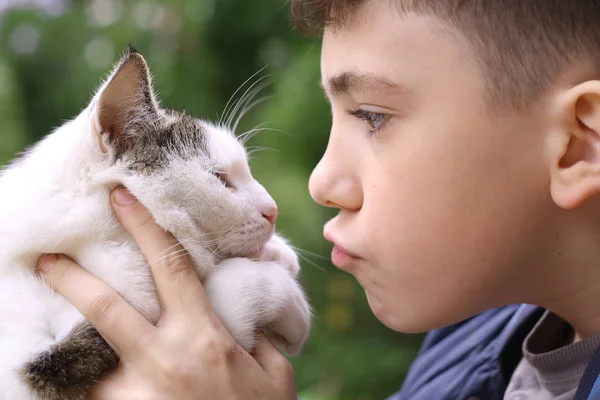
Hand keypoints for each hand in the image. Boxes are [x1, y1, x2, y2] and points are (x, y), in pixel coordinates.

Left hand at [36, 187, 296, 398]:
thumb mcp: (275, 374)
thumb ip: (259, 338)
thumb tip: (247, 314)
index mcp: (203, 337)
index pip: (170, 267)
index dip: (145, 227)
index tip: (121, 198)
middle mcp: (163, 360)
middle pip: (106, 307)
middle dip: (71, 278)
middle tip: (47, 258)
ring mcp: (137, 394)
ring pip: (88, 358)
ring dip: (72, 340)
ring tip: (57, 324)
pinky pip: (93, 393)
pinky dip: (84, 380)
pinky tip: (80, 371)